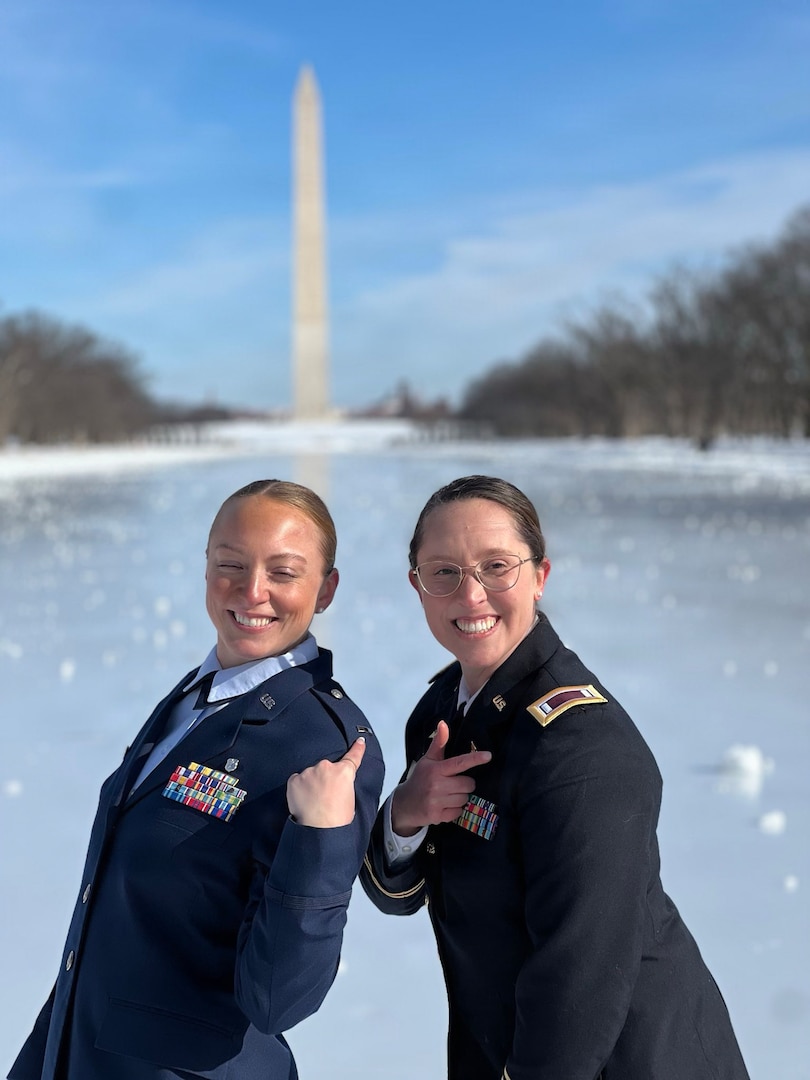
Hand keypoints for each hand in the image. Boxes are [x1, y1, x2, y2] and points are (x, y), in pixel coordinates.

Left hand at [286, 738, 365, 828]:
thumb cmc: (339, 820)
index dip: (357, 748)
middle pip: (326, 768)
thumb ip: (344, 784)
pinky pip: (297, 780)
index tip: (359, 741)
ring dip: (311, 783)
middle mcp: (326, 766)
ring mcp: (308, 772)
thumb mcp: (350, 798)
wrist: (320, 830)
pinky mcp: (295, 780)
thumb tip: (337, 783)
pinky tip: (304, 800)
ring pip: (310, 774)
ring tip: (314, 801)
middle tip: (325, 796)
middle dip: (325, 778)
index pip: (352, 757)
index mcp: (344, 772)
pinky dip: (300, 788)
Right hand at [391, 720, 491, 835]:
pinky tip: (446, 805)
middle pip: (468, 784)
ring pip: (465, 798)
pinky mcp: (438, 816)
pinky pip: (459, 811)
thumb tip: (443, 723)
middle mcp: (437, 785)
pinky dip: (455, 809)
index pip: (459, 762)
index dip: (475, 758)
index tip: (488, 755)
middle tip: (454, 783)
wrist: (404, 804)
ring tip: (449, 795)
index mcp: (436, 769)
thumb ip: (439, 743)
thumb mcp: (427, 760)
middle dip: (465, 784)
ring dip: (461, 797)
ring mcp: (437, 802)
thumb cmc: (420, 778)